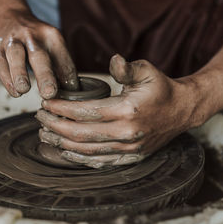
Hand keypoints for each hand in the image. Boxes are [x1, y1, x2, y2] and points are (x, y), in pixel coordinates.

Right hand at [0, 9, 78, 97]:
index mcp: (51, 36)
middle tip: (50, 93)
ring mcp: (12, 42)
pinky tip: (15, 91)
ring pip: (16, 56)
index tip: (71, 93)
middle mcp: (31, 36)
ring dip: (20, 74)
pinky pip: (1, 65)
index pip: (63, 59)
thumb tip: (71, 90)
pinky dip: (7, 80)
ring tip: (24, 89)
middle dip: (45, 75)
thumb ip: (61, 67)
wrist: (7, 16)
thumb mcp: (51, 45)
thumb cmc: (35, 39)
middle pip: (39, 56)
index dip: (68, 78)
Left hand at [36, 54, 195, 167]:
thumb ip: (126, 67)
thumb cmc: (161, 88)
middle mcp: (126, 133)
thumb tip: (113, 61)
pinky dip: (79, 158)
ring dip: (61, 143)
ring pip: (86, 151)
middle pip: (79, 134)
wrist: (182, 110)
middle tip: (40, 116)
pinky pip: (99, 162)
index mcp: (127, 110)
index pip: (84, 112)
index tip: (46, 102)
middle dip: (55, 125)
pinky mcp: (130, 157)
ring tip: (45, 133)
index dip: (61, 108)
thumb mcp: (146, 70)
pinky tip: (65, 151)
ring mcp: (128, 149)